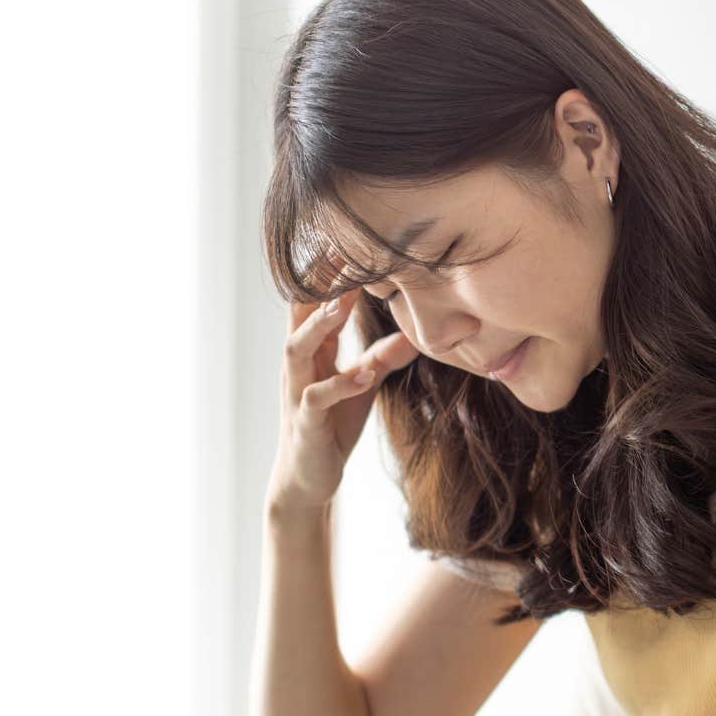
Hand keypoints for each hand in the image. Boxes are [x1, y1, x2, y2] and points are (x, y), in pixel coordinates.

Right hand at [266, 271, 419, 513]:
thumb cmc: (332, 423)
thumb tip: (417, 332)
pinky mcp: (306, 422)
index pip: (313, 303)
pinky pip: (317, 398)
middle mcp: (298, 365)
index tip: (344, 239)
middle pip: (298, 314)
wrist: (307, 477)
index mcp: (312, 351)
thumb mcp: (361, 384)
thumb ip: (383, 356)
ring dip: (320, 325)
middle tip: (338, 253)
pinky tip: (364, 374)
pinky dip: (340, 385)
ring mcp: (298, 391)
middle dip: (315, 284)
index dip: (326, 273)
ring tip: (342, 304)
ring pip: (297, 349)